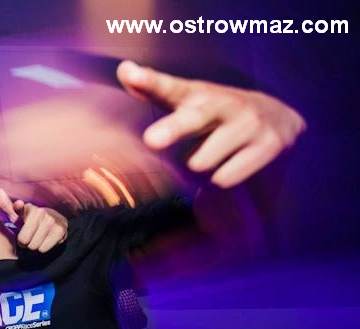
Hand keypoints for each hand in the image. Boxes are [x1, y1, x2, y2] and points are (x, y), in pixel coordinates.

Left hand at [0, 188, 67, 252]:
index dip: (20, 237)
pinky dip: (44, 247)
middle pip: (25, 241)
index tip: (24, 231)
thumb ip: (7, 206)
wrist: (55, 221)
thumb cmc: (32, 220)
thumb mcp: (18, 214)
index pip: (20, 231)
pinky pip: (44, 248)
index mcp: (31, 209)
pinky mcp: (61, 230)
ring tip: (38, 238)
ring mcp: (53, 222)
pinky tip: (46, 239)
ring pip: (35, 246)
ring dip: (35, 245)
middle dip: (26, 242)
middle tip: (30, 236)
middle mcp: (43, 213)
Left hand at [117, 60, 305, 187]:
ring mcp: (249, 123)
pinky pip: (224, 179)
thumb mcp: (189, 101)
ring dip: (200, 170)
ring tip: (216, 156)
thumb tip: (124, 70)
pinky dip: (220, 181)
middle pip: (194, 118)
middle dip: (174, 128)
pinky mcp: (270, 145)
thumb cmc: (219, 116)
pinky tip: (233, 166)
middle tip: (153, 139)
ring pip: (201, 163)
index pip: (171, 88)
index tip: (130, 75)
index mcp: (198, 94)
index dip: (150, 82)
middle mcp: (225, 103)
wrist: (282, 121)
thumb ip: (156, 90)